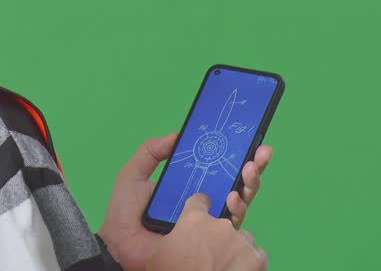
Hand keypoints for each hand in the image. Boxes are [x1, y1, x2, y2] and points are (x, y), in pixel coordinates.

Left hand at [96, 133, 273, 270]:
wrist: (121, 245)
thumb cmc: (126, 212)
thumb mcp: (134, 174)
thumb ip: (151, 152)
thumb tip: (177, 135)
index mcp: (190, 185)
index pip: (218, 168)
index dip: (235, 154)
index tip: (247, 140)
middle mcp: (205, 202)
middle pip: (237, 183)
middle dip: (253, 167)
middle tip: (260, 153)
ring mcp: (209, 222)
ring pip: (240, 202)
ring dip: (250, 184)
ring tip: (249, 170)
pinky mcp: (211, 240)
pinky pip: (230, 226)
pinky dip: (237, 210)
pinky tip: (233, 197)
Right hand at [146, 193, 267, 270]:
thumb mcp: (158, 254)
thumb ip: (169, 239)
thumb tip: (171, 240)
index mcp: (194, 220)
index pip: (200, 201)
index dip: (200, 207)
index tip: (200, 213)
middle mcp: (220, 225)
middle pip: (223, 224)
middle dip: (218, 236)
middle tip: (211, 254)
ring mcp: (241, 241)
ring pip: (243, 239)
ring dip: (236, 248)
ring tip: (227, 264)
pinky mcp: (257, 258)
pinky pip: (257, 254)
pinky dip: (251, 262)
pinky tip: (240, 270)